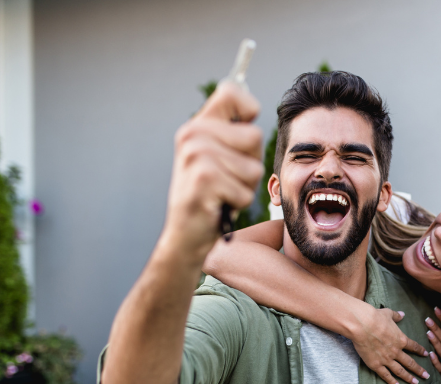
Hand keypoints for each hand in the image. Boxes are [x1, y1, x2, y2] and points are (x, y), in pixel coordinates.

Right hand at [163, 83, 264, 261]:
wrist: (185, 235)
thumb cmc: (211, 197)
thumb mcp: (219, 158)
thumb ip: (232, 132)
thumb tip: (252, 103)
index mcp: (197, 125)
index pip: (233, 91)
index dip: (249, 110)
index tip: (242, 137)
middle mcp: (192, 134)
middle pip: (255, 136)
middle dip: (250, 164)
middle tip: (226, 179)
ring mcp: (196, 155)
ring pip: (253, 168)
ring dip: (245, 187)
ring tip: (222, 192)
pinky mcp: (203, 179)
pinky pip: (246, 191)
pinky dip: (238, 203)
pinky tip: (218, 205)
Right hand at [350, 304, 429, 383]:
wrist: (362, 325)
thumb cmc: (375, 317)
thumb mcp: (388, 314)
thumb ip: (396, 316)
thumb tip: (402, 314)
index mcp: (401, 339)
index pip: (414, 347)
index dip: (421, 351)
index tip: (426, 354)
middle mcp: (396, 351)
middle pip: (410, 363)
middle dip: (419, 370)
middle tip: (427, 376)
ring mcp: (386, 359)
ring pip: (400, 371)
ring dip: (409, 378)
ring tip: (415, 383)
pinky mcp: (376, 365)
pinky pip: (385, 375)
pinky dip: (392, 382)